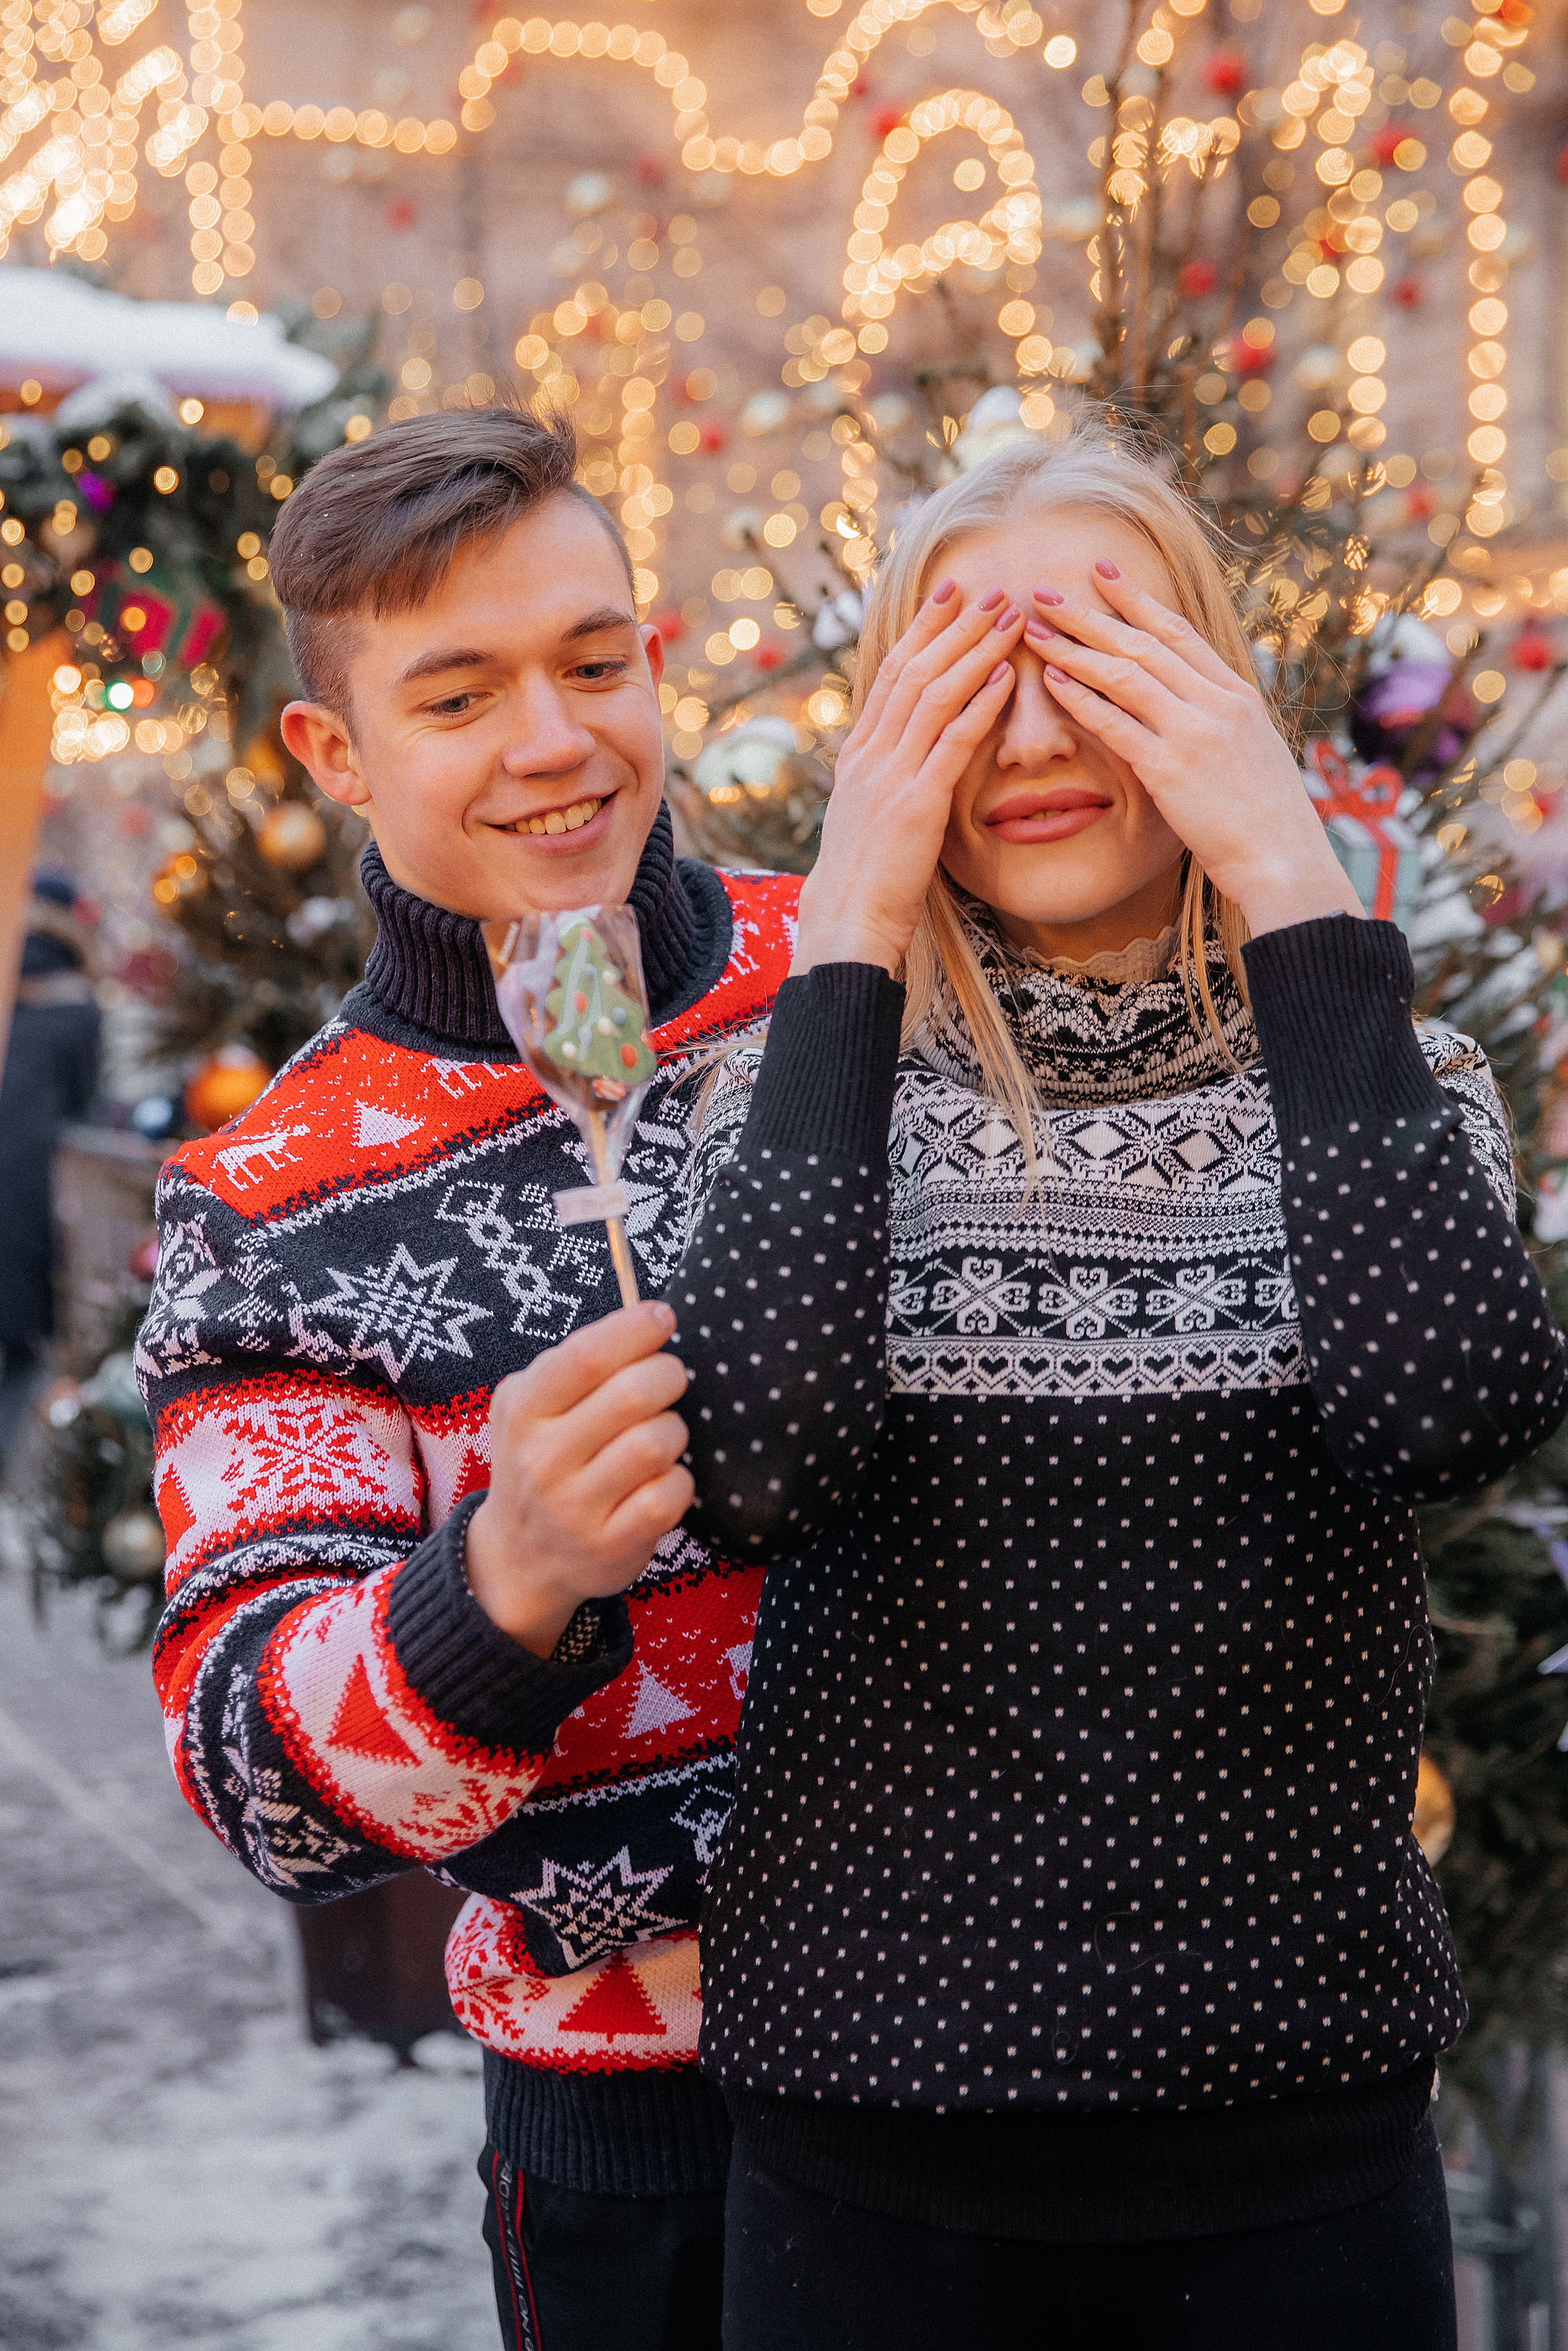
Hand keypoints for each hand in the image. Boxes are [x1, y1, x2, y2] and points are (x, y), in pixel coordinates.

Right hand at [465, 1300, 693, 1657]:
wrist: (520, 1559)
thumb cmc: (541, 1460)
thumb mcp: (529, 1406)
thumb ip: (574, 1362)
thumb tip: (644, 1318)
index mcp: (523, 1411)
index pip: (588, 1356)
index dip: (636, 1328)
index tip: (662, 1317)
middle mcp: (543, 1460)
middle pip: (635, 1394)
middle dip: (668, 1376)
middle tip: (667, 1381)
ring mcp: (576, 1508)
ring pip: (658, 1442)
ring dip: (673, 1431)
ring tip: (657, 1437)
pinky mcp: (611, 1545)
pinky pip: (672, 1493)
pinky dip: (678, 1480)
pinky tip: (659, 1481)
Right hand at [792, 581, 1024, 975]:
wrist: (845, 920)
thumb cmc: (863, 876)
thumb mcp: (867, 814)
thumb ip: (885, 775)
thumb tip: (905, 751)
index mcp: (858, 754)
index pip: (891, 673)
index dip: (922, 629)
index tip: (949, 594)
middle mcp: (871, 754)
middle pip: (914, 670)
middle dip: (954, 625)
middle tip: (990, 590)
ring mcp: (891, 776)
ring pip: (934, 694)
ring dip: (975, 651)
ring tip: (1009, 618)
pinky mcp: (916, 805)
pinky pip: (952, 742)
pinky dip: (980, 705)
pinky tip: (1006, 678)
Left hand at [1023, 565, 1362, 937]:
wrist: (1284, 859)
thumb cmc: (1267, 817)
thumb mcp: (1253, 751)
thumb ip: (1223, 719)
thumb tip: (1195, 702)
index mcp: (1237, 694)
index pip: (1178, 632)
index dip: (1135, 600)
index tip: (1101, 574)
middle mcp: (1216, 703)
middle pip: (1142, 643)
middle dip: (1090, 614)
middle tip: (1045, 592)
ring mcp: (1194, 732)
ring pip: (1124, 675)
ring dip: (1074, 649)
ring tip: (1035, 631)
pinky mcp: (1170, 769)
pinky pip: (1116, 723)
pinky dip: (1081, 699)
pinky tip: (1051, 681)